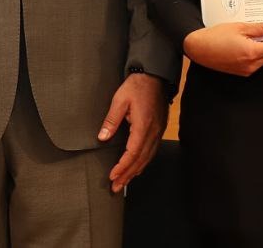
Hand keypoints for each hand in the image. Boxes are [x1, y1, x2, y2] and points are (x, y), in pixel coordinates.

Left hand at [99, 72, 168, 192]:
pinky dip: (143, 162)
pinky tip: (137, 167)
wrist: (156, 75)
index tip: (112, 176)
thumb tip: (102, 138)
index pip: (132, 153)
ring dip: (136, 171)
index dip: (122, 167)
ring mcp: (158, 131)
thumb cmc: (136, 86)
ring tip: (124, 182)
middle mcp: (153, 132)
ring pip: (148, 157)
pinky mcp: (160, 129)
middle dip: (128, 175)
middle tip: (116, 187)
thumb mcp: (119, 100)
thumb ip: (111, 120)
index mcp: (143, 125)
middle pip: (141, 160)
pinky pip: (152, 151)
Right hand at [182, 18, 262, 76]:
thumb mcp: (239, 27)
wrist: (198, 48)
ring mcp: (246, 70)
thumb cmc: (215, 36)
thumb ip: (259, 28)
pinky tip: (256, 42)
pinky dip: (260, 53)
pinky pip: (257, 63)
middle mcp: (251, 65)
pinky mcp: (241, 72)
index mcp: (252, 52)